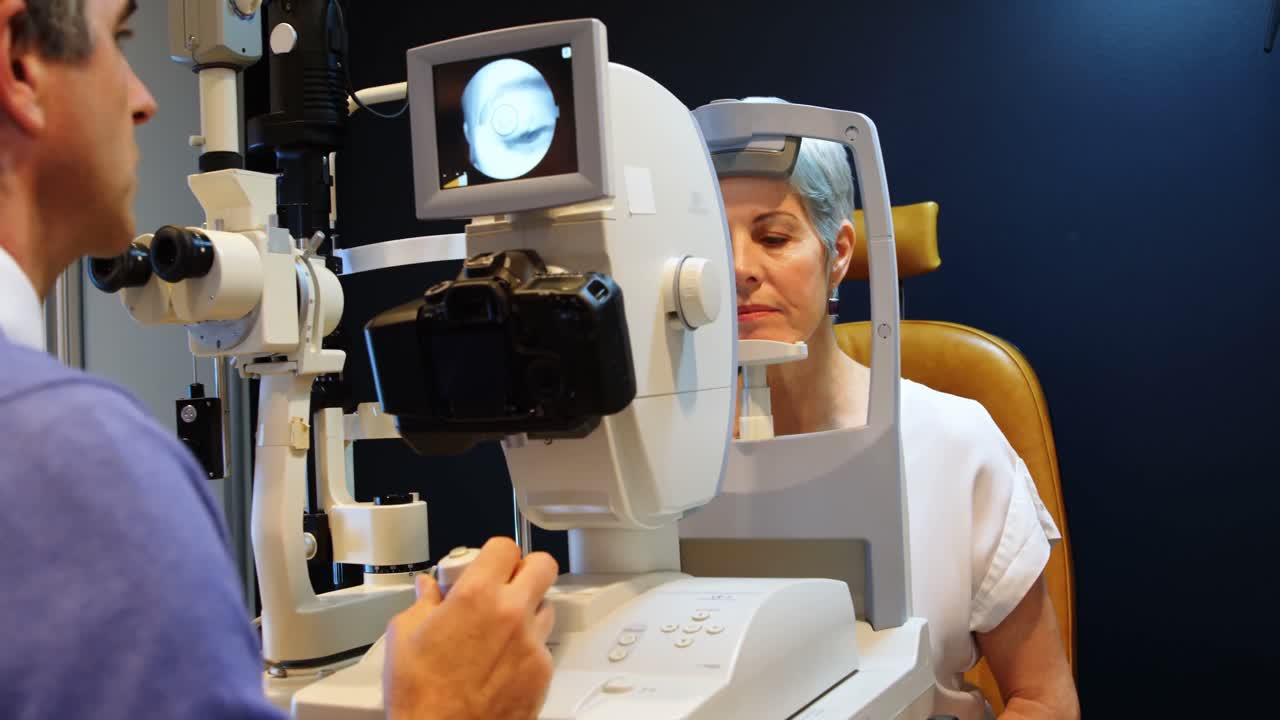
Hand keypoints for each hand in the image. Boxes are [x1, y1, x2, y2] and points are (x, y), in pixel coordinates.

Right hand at [384, 537, 558, 719]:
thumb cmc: (422, 698)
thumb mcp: (404, 638)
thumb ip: (422, 603)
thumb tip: (426, 590)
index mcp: (477, 597)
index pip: (505, 546)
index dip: (495, 553)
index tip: (488, 562)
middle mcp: (511, 615)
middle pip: (543, 565)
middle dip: (525, 570)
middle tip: (507, 583)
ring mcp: (532, 644)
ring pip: (546, 606)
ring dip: (528, 610)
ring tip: (501, 627)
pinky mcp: (543, 673)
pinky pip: (544, 646)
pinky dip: (527, 648)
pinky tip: (503, 661)